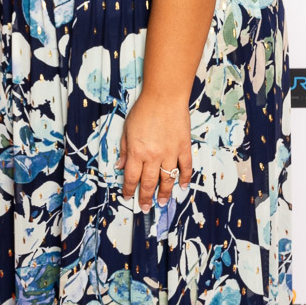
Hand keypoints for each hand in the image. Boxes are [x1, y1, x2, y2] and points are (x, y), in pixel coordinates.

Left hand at [116, 94, 192, 210]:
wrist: (164, 96)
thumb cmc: (144, 110)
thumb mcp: (127, 129)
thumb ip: (124, 150)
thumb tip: (120, 167)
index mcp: (137, 151)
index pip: (131, 177)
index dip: (129, 190)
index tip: (128, 197)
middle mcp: (153, 156)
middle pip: (149, 182)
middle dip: (146, 197)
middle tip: (145, 208)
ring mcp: (170, 152)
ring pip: (168, 179)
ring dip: (165, 193)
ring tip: (162, 202)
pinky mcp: (183, 147)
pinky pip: (185, 167)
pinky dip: (185, 178)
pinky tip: (182, 186)